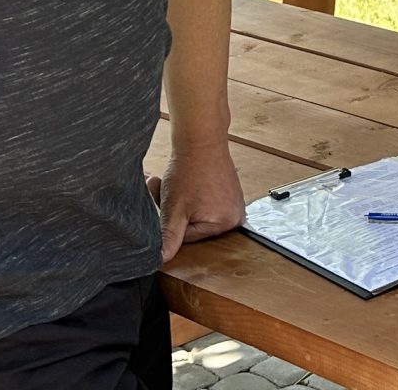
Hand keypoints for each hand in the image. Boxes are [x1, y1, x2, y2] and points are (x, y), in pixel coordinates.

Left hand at [150, 138, 244, 261]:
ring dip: (181, 203)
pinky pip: (205, 203)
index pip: (187, 237)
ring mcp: (234, 203)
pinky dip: (192, 195)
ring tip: (175, 185)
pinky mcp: (230, 192)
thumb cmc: (190, 170)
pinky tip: (187, 181)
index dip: (171, 221)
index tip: (166, 202)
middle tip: (167, 191)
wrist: (200, 138)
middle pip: (193, 226)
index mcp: (225, 224)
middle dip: (175, 211)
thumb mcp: (174, 208)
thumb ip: (169, 237)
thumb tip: (162, 260)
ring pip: (196, 214)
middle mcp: (235, 216)